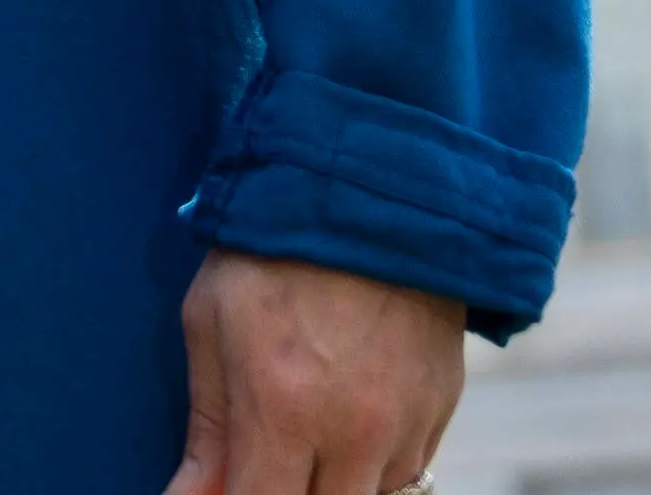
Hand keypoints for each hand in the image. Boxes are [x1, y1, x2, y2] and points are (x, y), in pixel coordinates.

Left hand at [163, 243, 470, 494]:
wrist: (373, 187)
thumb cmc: (271, 249)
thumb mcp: (212, 322)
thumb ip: (208, 428)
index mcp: (284, 409)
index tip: (228, 488)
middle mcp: (353, 432)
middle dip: (290, 494)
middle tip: (268, 456)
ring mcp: (406, 425)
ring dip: (334, 483)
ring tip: (307, 427)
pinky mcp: (442, 409)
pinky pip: (407, 468)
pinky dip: (374, 463)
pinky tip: (350, 414)